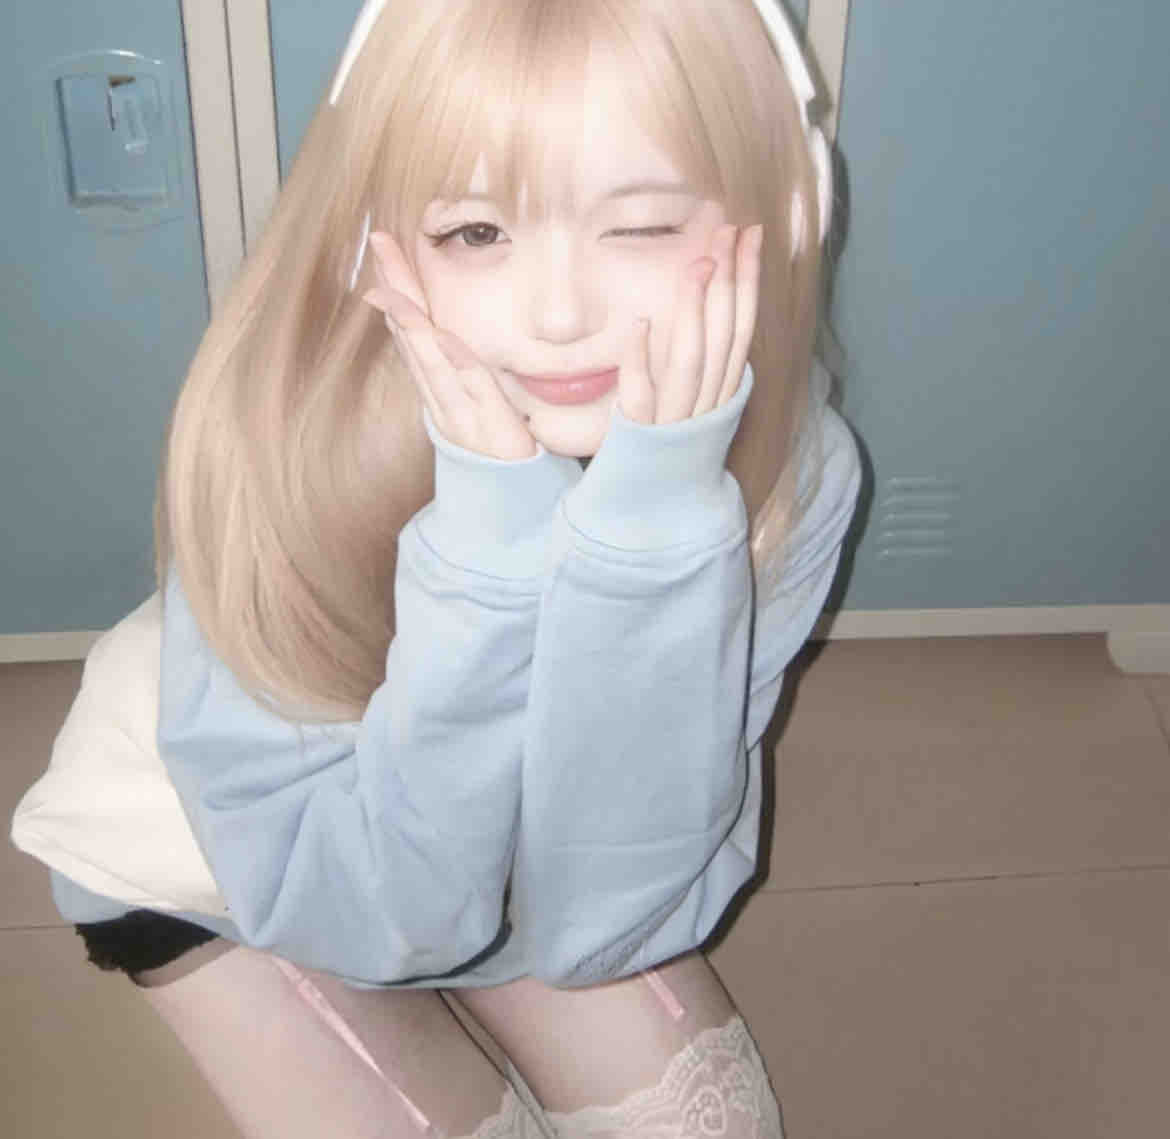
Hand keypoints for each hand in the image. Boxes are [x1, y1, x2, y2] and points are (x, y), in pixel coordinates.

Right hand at [363, 231, 537, 461]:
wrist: (511, 508)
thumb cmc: (502, 453)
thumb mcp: (481, 407)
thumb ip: (469, 375)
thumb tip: (458, 339)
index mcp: (441, 390)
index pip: (413, 332)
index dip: (398, 291)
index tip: (385, 250)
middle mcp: (443, 400)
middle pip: (413, 337)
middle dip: (396, 289)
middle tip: (379, 243)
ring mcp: (461, 416)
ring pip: (430, 360)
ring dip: (412, 321)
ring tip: (394, 286)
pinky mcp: (488, 431)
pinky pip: (470, 389)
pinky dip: (454, 360)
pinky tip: (441, 335)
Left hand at [618, 223, 763, 424]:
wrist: (657, 504)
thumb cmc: (674, 442)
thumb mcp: (701, 398)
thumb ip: (712, 358)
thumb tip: (720, 301)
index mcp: (725, 390)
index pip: (743, 326)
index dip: (748, 279)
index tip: (748, 234)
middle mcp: (708, 404)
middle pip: (725, 335)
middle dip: (729, 280)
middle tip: (726, 231)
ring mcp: (677, 421)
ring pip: (692, 360)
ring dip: (694, 310)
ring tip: (695, 266)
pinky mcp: (643, 437)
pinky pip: (643, 395)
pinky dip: (641, 360)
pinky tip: (641, 325)